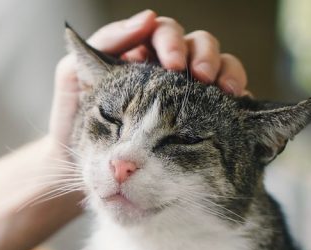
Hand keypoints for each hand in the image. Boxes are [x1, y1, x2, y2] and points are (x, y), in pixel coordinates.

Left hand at [49, 10, 248, 150]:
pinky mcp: (201, 121)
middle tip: (201, 77)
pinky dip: (238, 100)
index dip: (171, 40)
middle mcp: (166, 71)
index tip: (172, 63)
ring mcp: (186, 95)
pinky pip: (229, 103)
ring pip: (220, 67)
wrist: (72, 169)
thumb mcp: (73, 77)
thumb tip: (145, 19)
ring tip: (225, 91)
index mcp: (139, 56)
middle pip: (199, 45)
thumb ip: (103, 43)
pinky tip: (236, 107)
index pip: (164, 32)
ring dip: (227, 72)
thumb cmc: (71, 122)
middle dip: (204, 55)